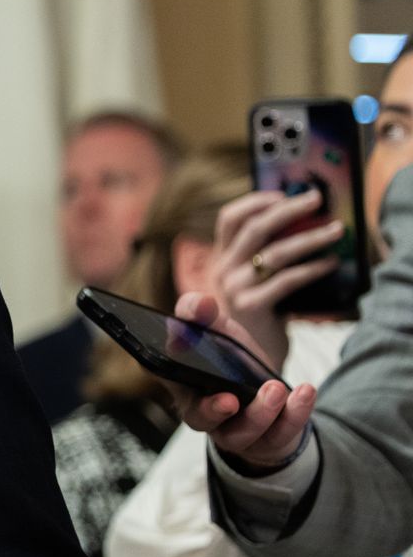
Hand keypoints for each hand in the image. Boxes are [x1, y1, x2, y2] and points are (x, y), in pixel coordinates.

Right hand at [167, 291, 316, 469]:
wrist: (268, 395)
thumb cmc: (233, 361)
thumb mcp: (219, 331)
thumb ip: (203, 314)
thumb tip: (202, 304)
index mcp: (181, 382)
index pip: (162, 375)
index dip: (163, 369)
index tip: (176, 353)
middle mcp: (202, 412)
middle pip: (200, 419)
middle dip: (214, 411)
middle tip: (230, 399)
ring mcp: (235, 431)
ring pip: (243, 432)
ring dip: (261, 412)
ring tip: (275, 388)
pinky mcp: (268, 440)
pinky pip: (280, 433)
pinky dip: (295, 414)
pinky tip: (304, 392)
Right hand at [209, 189, 342, 369]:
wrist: (246, 364)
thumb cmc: (257, 320)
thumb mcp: (251, 284)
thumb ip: (262, 259)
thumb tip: (300, 226)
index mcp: (220, 259)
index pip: (228, 218)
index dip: (255, 201)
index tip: (284, 193)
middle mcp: (222, 270)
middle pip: (254, 228)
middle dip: (288, 209)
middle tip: (316, 199)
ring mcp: (234, 288)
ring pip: (274, 251)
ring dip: (310, 237)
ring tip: (335, 230)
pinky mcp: (252, 306)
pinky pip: (287, 280)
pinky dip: (313, 269)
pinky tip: (330, 264)